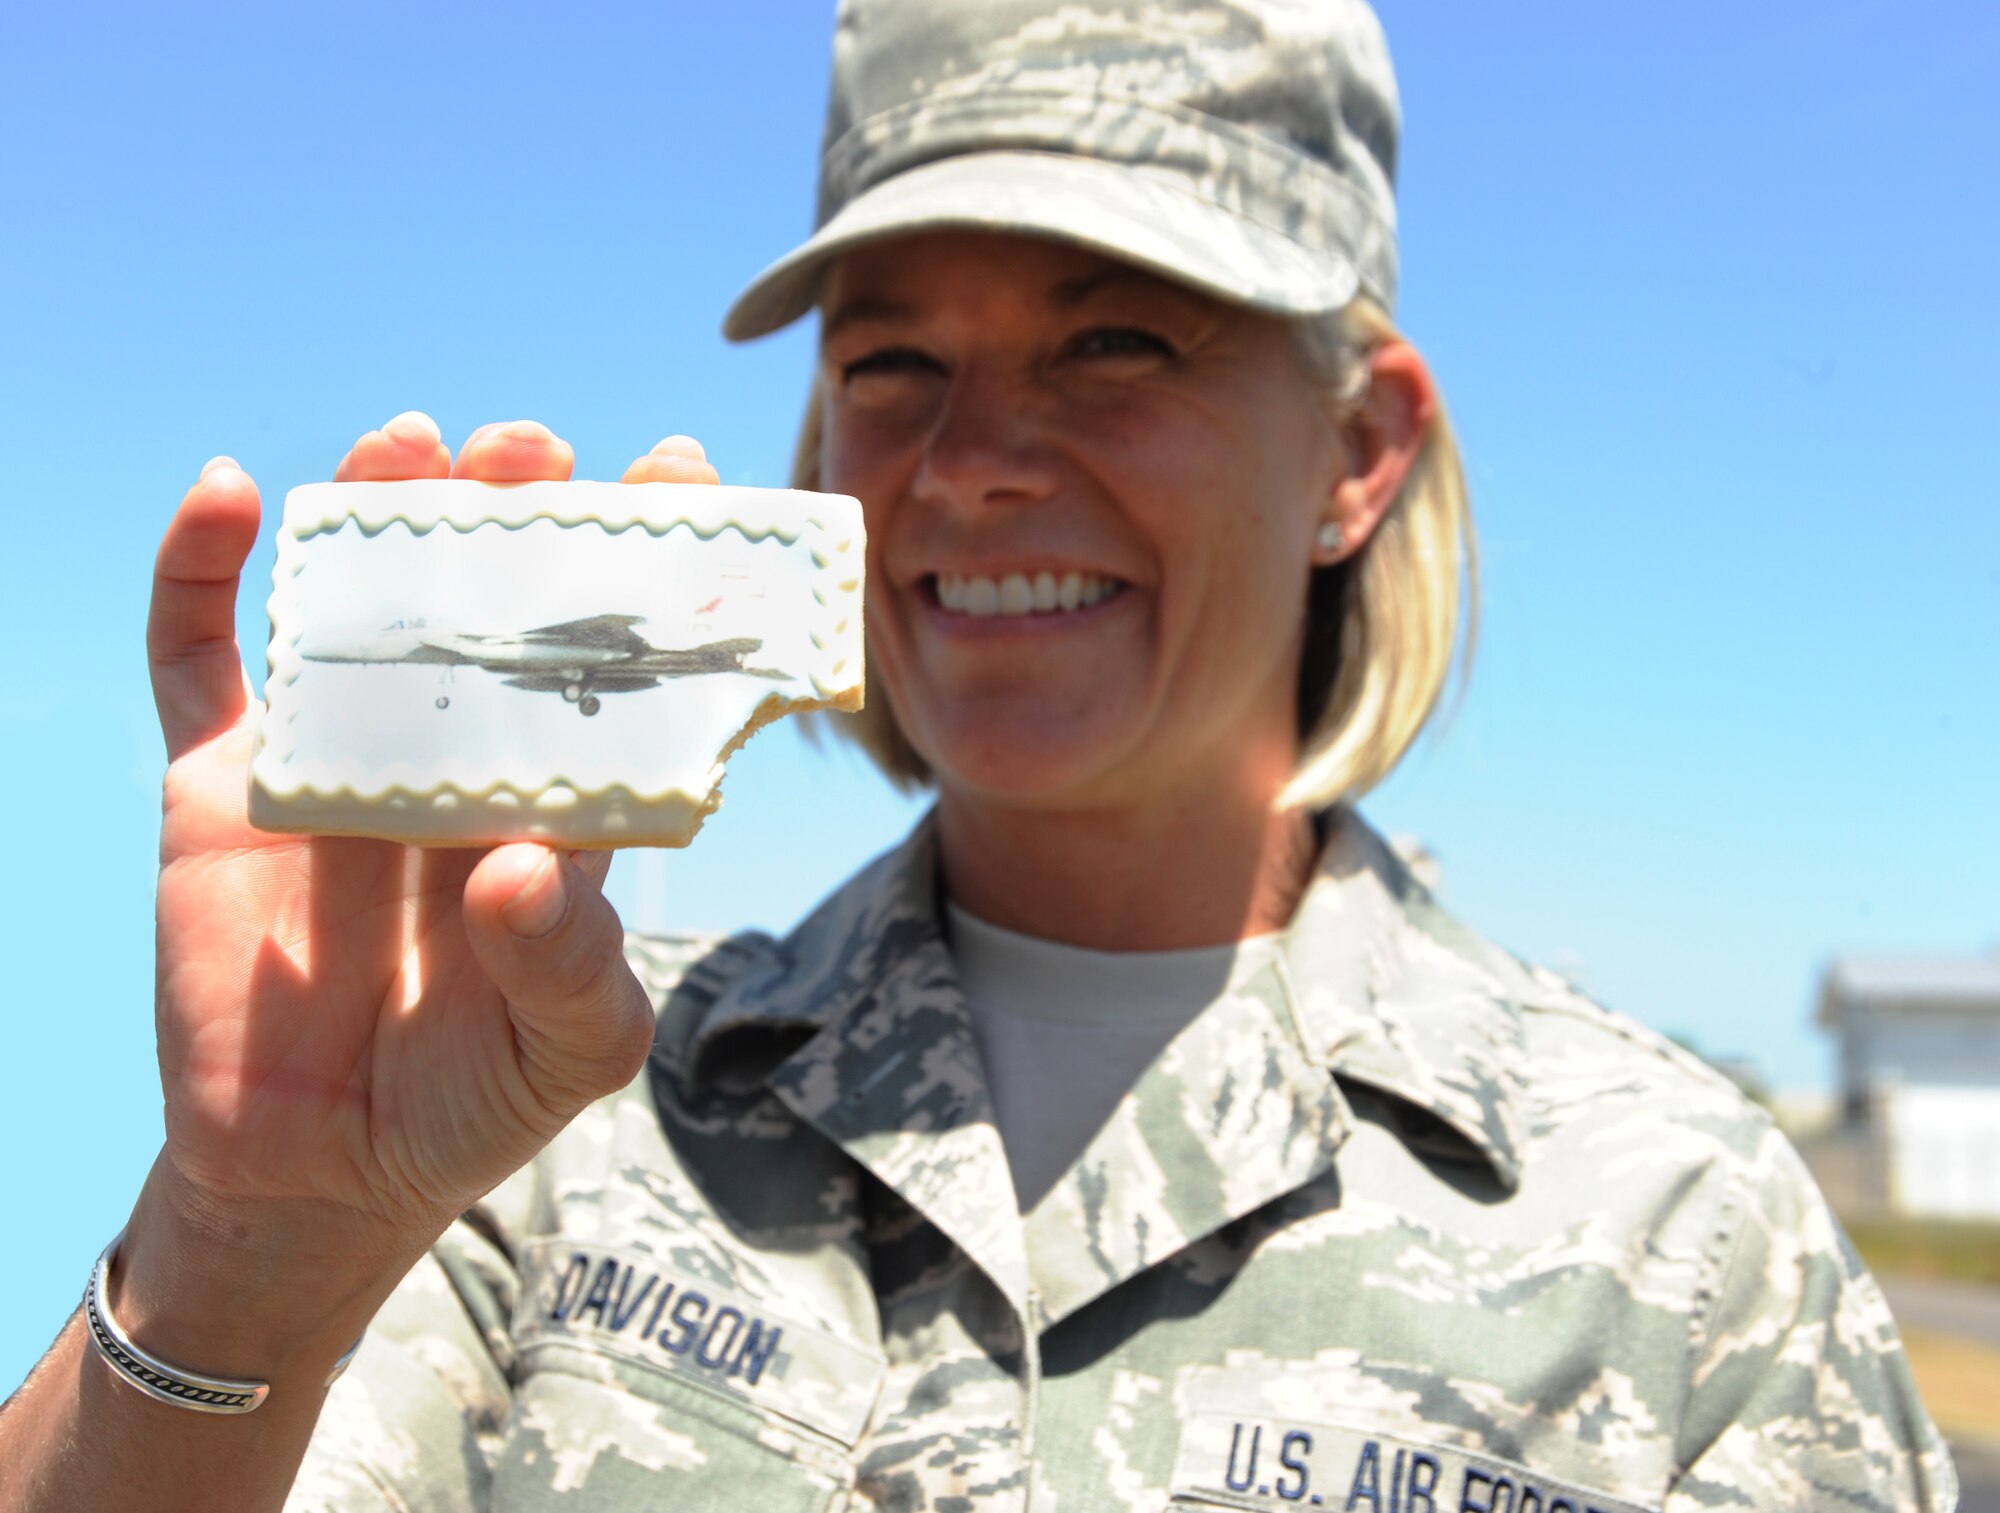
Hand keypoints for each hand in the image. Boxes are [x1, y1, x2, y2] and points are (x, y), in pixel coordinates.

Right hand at [143, 416, 715, 1272]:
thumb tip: (523, 865)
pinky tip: (225, 492)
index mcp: (557, 792)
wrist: (320, 1170)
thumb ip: (573, 964)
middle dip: (514, 513)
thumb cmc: (477, 1096)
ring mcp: (339, 754)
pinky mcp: (226, 785)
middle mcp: (456, 750)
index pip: (614, 658)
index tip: (679, 473)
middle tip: (535, 449)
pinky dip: (199, 575)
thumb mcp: (569, 1049)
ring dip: (379, 509)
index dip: (648, 565)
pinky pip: (201, 660)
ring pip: (358, 602)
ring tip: (413, 443)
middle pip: (489, 598)